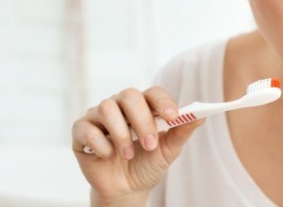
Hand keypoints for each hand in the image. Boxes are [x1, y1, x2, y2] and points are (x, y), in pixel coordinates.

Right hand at [72, 86, 203, 203]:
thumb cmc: (147, 164)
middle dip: (142, 120)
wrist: (126, 190)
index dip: (163, 102)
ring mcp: (98, 116)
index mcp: (143, 106)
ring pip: (106, 107)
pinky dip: (100, 143)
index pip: (153, 92)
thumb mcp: (169, 150)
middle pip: (129, 95)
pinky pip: (86, 127)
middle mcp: (120, 106)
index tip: (174, 116)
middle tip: (150, 144)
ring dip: (121, 133)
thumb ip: (182, 131)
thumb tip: (202, 116)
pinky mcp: (81, 131)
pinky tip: (108, 155)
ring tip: (127, 155)